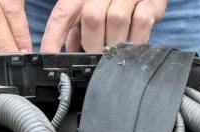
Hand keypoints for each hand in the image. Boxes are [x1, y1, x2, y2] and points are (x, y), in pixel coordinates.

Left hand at [40, 0, 168, 52]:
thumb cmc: (116, 2)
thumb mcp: (92, 10)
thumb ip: (78, 29)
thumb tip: (69, 52)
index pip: (62, 13)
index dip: (53, 37)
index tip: (50, 58)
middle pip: (92, 18)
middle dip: (93, 43)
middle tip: (96, 58)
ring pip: (116, 20)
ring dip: (115, 43)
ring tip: (116, 52)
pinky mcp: (150, 1)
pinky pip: (141, 22)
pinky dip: (136, 39)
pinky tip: (134, 46)